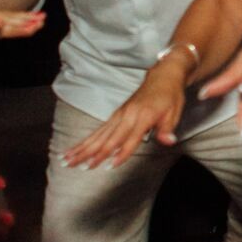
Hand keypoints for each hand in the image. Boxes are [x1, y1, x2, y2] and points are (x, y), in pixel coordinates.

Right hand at [63, 52, 195, 169]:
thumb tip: (169, 141)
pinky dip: (86, 141)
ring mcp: (120, 115)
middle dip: (91, 153)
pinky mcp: (116, 115)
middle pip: (107, 138)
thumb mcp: (174, 112)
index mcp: (142, 116)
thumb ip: (167, 129)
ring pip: (98, 135)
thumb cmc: (170, 96)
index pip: (130, 139)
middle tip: (76, 165)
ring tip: (66, 160)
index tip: (109, 166)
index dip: (121, 154)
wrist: (163, 75)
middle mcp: (127, 115)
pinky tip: (75, 149)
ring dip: (82, 148)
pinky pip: (99, 130)